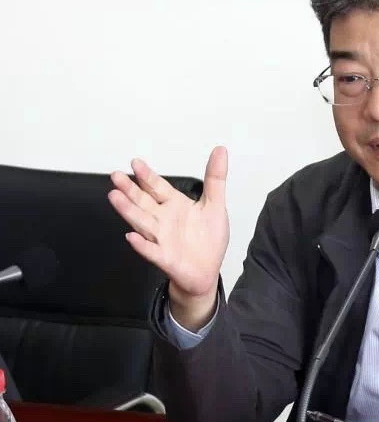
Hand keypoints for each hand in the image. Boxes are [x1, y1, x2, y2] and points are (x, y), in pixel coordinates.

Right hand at [108, 147, 229, 328]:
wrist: (207, 271)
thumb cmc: (208, 240)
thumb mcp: (215, 205)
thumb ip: (215, 179)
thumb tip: (220, 151)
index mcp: (175, 205)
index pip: (157, 187)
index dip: (147, 175)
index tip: (135, 162)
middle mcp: (163, 220)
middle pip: (143, 202)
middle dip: (130, 190)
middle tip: (116, 176)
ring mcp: (161, 238)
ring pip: (142, 222)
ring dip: (128, 211)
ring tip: (115, 197)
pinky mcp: (164, 258)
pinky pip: (151, 250)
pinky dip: (142, 245)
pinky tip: (132, 237)